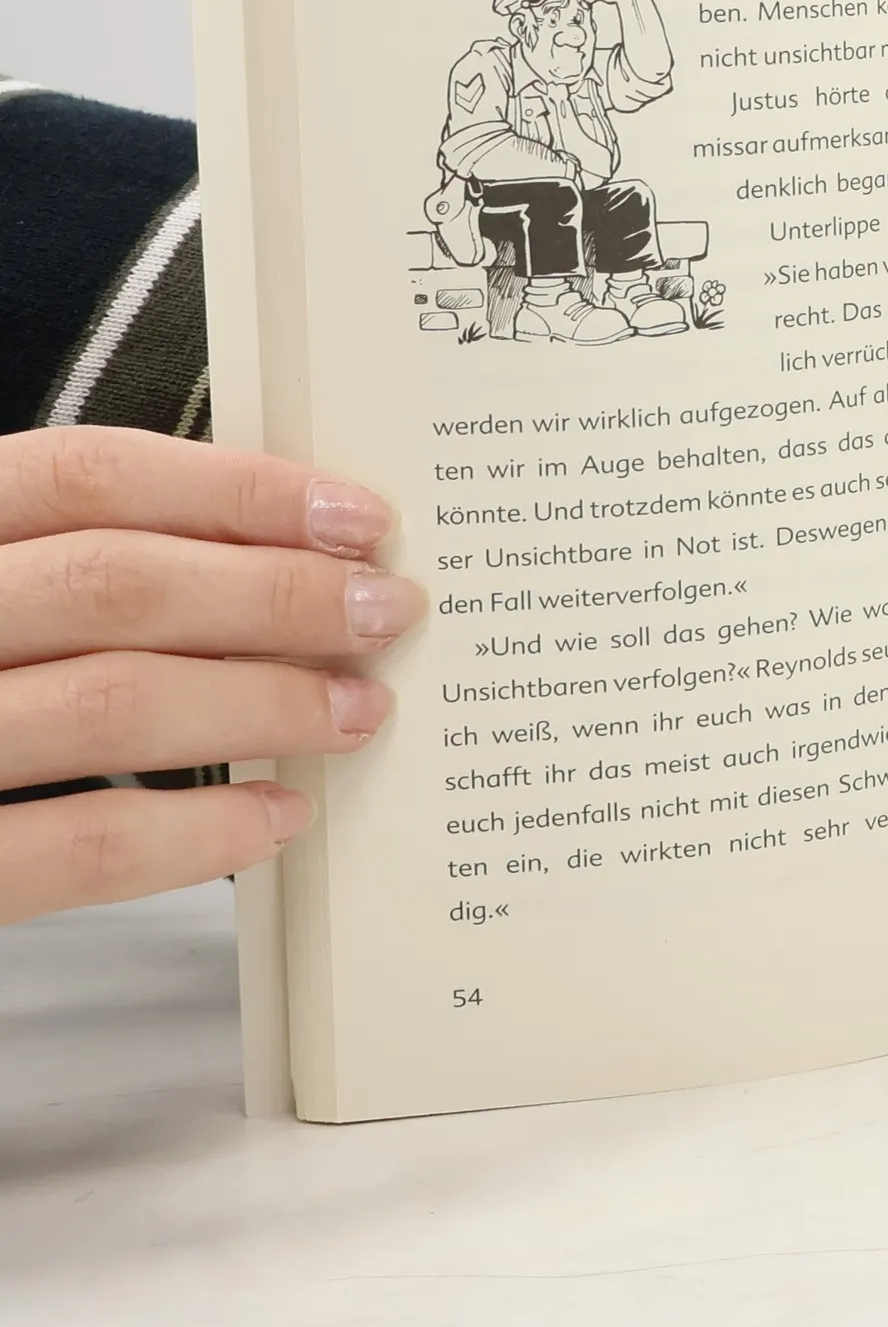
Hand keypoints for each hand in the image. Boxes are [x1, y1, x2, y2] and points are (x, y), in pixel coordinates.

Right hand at [0, 429, 423, 924]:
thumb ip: (61, 567)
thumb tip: (264, 554)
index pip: (82, 477)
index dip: (235, 490)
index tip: (355, 515)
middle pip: (116, 583)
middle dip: (277, 594)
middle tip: (388, 611)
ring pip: (109, 703)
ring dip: (262, 702)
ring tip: (359, 709)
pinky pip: (75, 850)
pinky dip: (198, 834)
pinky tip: (281, 817)